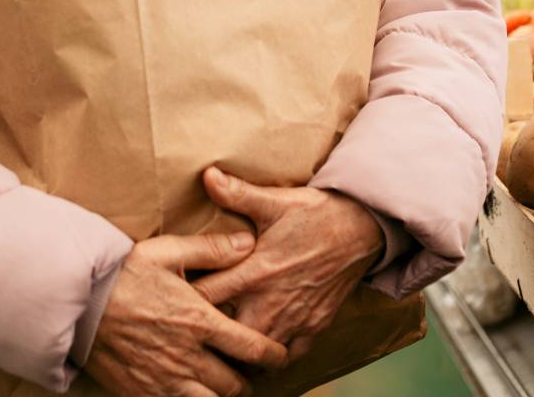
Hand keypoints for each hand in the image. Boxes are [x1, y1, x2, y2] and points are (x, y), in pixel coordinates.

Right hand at [86, 232, 288, 396]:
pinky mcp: (143, 394)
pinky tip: (189, 391)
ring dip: (220, 396)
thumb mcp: (166, 252)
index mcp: (199, 321)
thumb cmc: (121, 274)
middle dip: (246, 380)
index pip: (254, 349)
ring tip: (219, 385)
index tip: (279, 355)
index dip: (274, 356)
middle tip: (245, 371)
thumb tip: (249, 243)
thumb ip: (211, 249)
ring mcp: (165, 380)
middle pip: (235, 385)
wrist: (75, 302)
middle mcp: (187, 357)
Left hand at [190, 168, 384, 361]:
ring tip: (221, 346)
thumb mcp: (275, 201)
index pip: (206, 297)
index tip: (170, 300)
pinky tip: (259, 349)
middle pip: (227, 336)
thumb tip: (207, 175)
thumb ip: (237, 194)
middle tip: (191, 331)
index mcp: (256, 272)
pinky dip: (272, 358)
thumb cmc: (317, 214)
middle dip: (208, 336)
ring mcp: (295, 319)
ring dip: (238, 352)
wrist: (363, 230)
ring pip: (257, 354)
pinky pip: (288, 357)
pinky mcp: (314, 328)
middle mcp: (272, 302)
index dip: (184, 302)